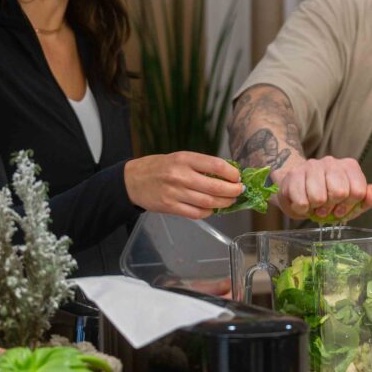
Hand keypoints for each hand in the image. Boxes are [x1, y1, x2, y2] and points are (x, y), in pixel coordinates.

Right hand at [124, 153, 242, 218]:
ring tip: (230, 201)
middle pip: (215, 187)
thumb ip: (200, 165)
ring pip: (208, 203)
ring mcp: (175, 193)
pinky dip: (208, 212)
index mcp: (184, 159)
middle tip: (239, 191)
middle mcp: (180, 175)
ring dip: (224, 203)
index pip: (215, 165)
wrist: (132, 180)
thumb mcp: (179, 158)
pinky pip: (196, 213)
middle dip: (232, 191)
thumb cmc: (159, 167)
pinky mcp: (170, 207)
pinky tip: (212, 208)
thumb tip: (226, 174)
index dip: (231, 173)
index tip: (238, 177)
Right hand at [272, 155, 371, 221]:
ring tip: (314, 205)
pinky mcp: (293, 175)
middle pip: (339, 193)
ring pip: (319, 198)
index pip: (358, 191)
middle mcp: (331, 162)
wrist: (298, 189)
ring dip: (316, 208)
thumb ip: (370, 198)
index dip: (349, 206)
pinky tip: (303, 203)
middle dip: (332, 207)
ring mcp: (311, 166)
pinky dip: (302, 209)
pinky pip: (301, 202)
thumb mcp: (353, 201)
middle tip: (326, 208)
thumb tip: (371, 193)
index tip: (341, 208)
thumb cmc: (329, 197)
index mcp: (349, 166)